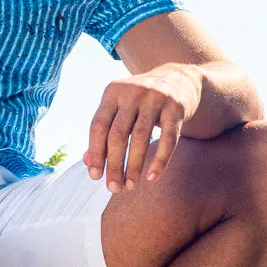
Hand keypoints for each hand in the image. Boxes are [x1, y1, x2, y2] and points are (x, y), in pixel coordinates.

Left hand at [84, 65, 201, 191]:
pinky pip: (168, 139)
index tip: (95, 176)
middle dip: (114, 165)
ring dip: (134, 166)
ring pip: (141, 138)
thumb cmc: (141, 100)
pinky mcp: (176, 108)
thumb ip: (104, 131)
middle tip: (113, 188)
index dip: (95, 152)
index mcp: (112, 92)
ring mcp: (155, 98)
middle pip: (118, 134)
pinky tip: (152, 177)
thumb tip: (87, 162)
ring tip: (130, 186)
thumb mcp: (120, 108)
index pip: (98, 125)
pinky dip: (160, 160)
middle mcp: (132, 93)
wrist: (179, 78)